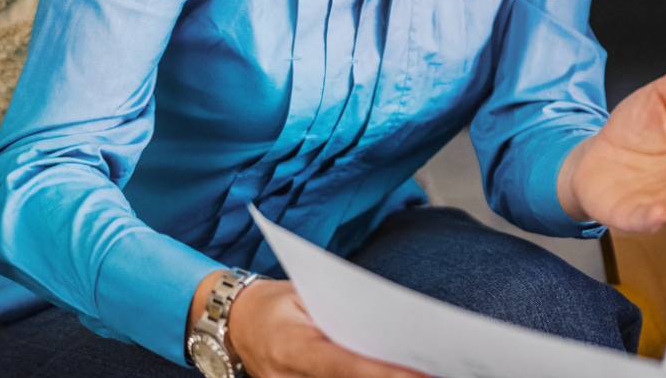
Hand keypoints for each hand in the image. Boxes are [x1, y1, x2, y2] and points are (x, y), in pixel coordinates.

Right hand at [199, 274, 429, 377]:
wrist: (232, 324)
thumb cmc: (276, 304)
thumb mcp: (303, 296)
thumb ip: (342, 312)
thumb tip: (390, 324)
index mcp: (289, 345)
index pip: (343, 364)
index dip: (383, 373)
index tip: (420, 374)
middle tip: (434, 374)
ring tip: (419, 375)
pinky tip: (392, 376)